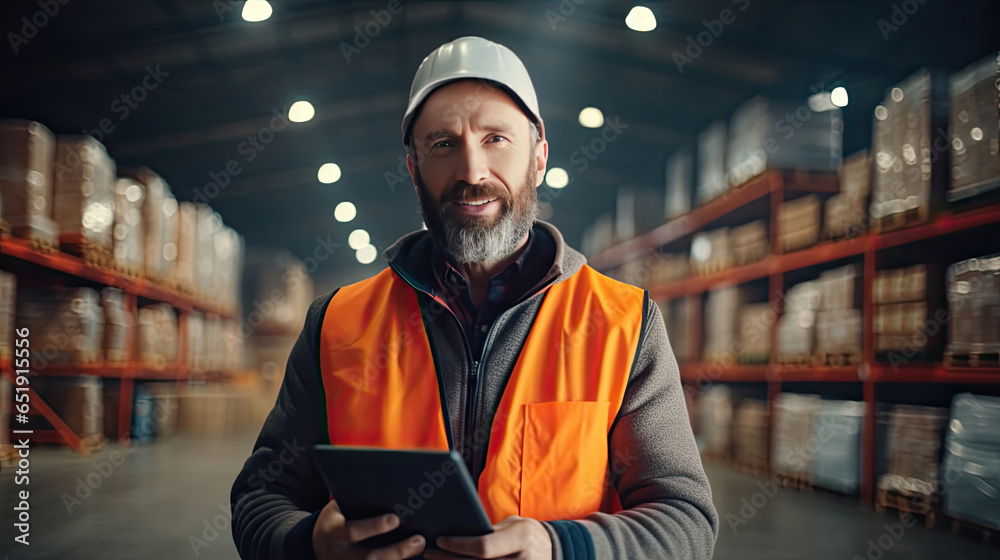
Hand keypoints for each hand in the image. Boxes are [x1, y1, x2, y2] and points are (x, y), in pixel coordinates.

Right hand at [312, 498, 425, 559]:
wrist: (317, 545)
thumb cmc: (336, 520)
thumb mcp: (337, 509)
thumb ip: (355, 501)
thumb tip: (386, 488)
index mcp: (333, 531)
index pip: (353, 531)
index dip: (374, 526)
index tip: (395, 519)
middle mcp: (340, 554)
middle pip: (370, 557)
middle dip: (396, 550)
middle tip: (418, 539)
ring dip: (400, 558)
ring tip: (419, 545)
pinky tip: (411, 558)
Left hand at [425, 516, 551, 559]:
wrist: (555, 551)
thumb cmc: (529, 534)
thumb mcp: (513, 525)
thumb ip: (490, 531)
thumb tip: (458, 532)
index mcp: (521, 536)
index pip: (483, 547)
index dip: (458, 546)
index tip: (440, 541)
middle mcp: (521, 559)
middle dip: (448, 559)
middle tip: (429, 553)